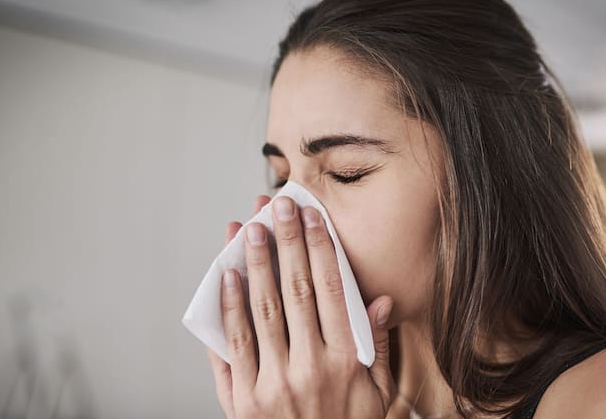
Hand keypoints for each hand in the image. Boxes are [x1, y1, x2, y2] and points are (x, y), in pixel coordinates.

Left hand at [206, 194, 395, 418]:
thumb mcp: (379, 396)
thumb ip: (377, 347)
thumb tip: (379, 299)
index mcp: (346, 362)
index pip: (331, 290)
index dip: (320, 247)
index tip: (311, 216)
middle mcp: (309, 367)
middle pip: (294, 289)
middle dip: (285, 241)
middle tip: (276, 205)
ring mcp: (272, 383)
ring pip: (261, 310)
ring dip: (254, 264)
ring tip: (248, 228)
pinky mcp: (242, 400)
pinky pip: (233, 346)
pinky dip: (228, 308)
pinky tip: (227, 277)